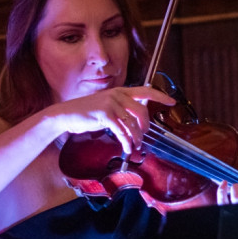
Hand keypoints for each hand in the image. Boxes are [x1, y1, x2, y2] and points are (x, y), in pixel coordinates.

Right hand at [54, 86, 174, 156]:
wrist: (66, 115)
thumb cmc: (85, 112)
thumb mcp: (106, 105)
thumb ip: (120, 108)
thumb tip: (135, 120)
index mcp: (119, 91)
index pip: (145, 90)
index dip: (160, 96)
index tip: (172, 101)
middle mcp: (117, 94)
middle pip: (142, 111)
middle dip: (145, 126)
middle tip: (143, 136)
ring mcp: (111, 103)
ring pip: (133, 124)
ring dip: (135, 138)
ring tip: (133, 145)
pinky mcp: (105, 114)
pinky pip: (122, 131)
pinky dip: (126, 142)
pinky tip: (126, 147)